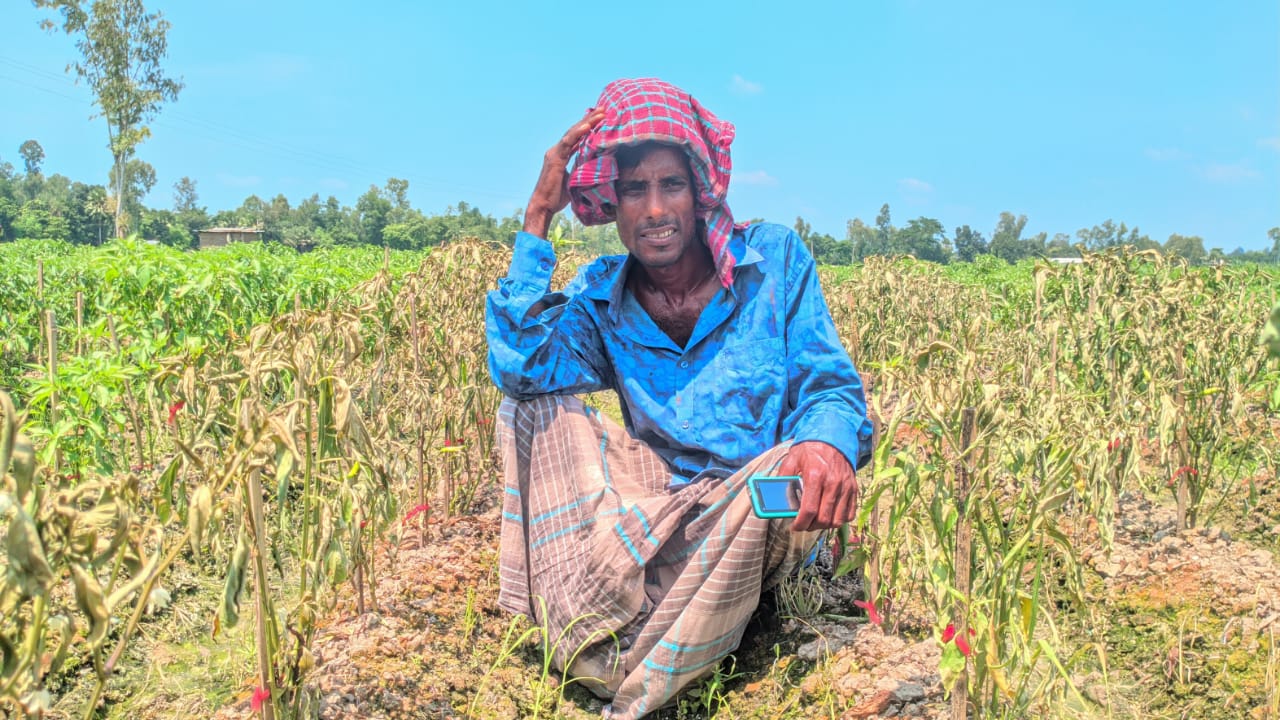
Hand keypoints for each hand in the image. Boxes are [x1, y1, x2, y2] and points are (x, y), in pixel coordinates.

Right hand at [523, 107, 606, 237]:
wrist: (543, 206)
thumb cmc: (557, 197)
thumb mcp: (574, 179)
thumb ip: (580, 169)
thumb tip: (594, 165)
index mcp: (561, 154)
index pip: (576, 137)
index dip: (588, 126)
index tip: (602, 118)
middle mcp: (556, 150)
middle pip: (575, 131)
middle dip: (590, 119)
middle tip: (604, 109)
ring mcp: (554, 153)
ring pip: (573, 133)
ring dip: (587, 122)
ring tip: (600, 113)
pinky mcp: (555, 159)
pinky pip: (568, 143)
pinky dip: (578, 133)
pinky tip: (588, 126)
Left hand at [776, 441, 857, 531]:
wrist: (833, 437)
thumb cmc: (810, 449)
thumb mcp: (792, 459)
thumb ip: (783, 478)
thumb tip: (775, 497)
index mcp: (815, 476)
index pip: (809, 510)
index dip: (800, 523)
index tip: (794, 526)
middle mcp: (833, 483)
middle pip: (824, 519)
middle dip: (811, 526)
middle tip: (803, 525)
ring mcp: (845, 487)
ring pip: (837, 520)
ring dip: (825, 526)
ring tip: (815, 522)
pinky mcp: (853, 488)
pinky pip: (849, 514)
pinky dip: (839, 520)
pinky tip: (829, 516)